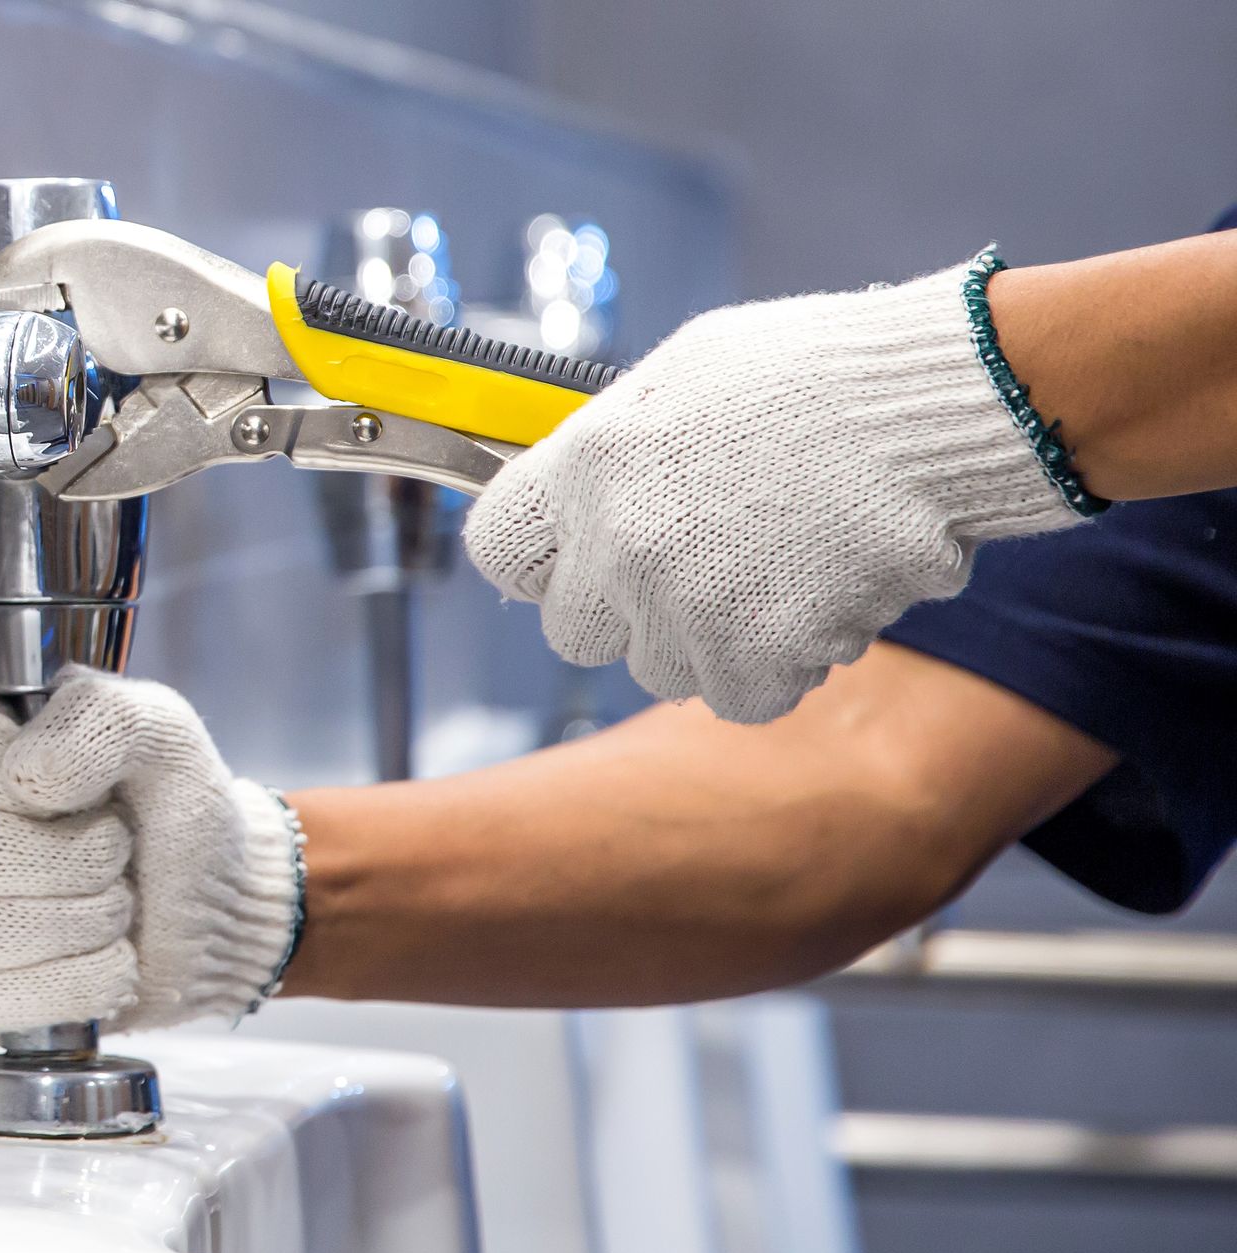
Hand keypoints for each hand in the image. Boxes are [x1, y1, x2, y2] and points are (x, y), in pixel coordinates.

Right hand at [0, 667, 303, 1037]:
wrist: (212, 907)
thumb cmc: (172, 810)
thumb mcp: (160, 733)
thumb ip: (103, 718)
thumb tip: (31, 774)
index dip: (37, 785)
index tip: (93, 794)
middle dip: (81, 861)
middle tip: (119, 856)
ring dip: (87, 922)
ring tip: (117, 905)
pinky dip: (76, 984)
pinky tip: (107, 962)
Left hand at [465, 257, 1080, 722]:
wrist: (935, 407)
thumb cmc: (818, 373)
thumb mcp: (685, 375)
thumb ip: (618, 445)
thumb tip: (585, 488)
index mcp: (589, 463)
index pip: (499, 549)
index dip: (540, 558)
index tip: (573, 554)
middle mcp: (618, 544)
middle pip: (573, 631)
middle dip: (623, 610)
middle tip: (693, 569)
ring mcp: (683, 608)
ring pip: (660, 669)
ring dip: (708, 638)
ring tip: (777, 568)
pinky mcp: (754, 658)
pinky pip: (739, 696)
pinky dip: (778, 667)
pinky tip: (815, 601)